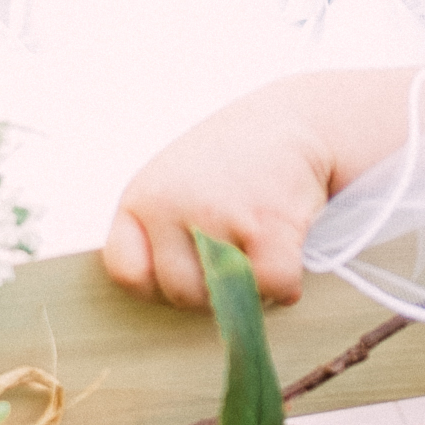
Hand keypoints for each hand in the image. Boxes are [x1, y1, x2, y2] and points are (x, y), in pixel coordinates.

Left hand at [104, 78, 340, 308]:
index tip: (189, 265)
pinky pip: (272, 286)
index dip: (160, 283)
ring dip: (253, 288)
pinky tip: (289, 252)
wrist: (295, 119)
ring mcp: (217, 213)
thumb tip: (183, 305)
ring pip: (228, 297)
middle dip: (215, 289)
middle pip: (182, 294)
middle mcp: (170, 204)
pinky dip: (287, 284)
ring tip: (261, 248)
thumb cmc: (234, 165)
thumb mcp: (177, 187)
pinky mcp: (267, 223)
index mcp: (142, 198)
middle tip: (238, 255)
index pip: (128, 272)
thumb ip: (164, 239)